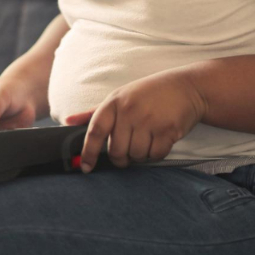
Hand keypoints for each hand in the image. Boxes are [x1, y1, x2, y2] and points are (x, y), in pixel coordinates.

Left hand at [63, 69, 207, 172]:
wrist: (187, 87)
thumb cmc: (149, 93)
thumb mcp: (120, 96)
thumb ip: (94, 112)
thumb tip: (68, 121)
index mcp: (114, 102)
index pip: (95, 132)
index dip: (88, 152)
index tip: (85, 167)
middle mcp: (129, 110)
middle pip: (117, 150)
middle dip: (121, 159)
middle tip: (127, 155)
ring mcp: (149, 120)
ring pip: (136, 155)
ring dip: (140, 155)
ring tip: (147, 141)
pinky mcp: (167, 129)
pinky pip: (155, 155)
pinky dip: (156, 154)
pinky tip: (160, 141)